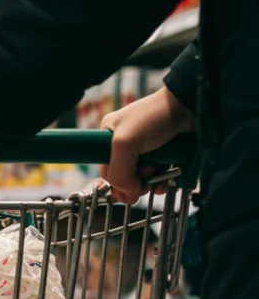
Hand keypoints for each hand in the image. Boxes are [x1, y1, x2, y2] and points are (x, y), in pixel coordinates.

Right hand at [100, 86, 195, 204]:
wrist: (191, 106)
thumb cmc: (155, 117)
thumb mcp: (124, 143)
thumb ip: (118, 172)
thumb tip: (129, 192)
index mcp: (109, 136)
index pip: (106, 169)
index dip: (115, 183)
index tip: (126, 190)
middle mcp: (127, 143)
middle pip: (124, 175)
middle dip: (133, 183)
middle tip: (143, 182)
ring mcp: (148, 149)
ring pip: (143, 177)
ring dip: (150, 183)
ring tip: (157, 174)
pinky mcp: (166, 154)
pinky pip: (160, 175)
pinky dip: (162, 182)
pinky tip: (165, 181)